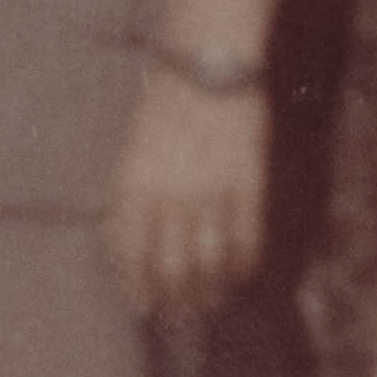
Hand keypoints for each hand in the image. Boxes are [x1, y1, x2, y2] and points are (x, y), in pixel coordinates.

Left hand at [108, 70, 266, 319]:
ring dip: (210, 289)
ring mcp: (211, 192)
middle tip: (180, 311)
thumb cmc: (165, 109)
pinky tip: (240, 272)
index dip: (136, 288)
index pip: (130, 255)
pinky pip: (245, 239)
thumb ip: (133, 202)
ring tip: (211, 299)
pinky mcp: (247, 184)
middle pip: (172, 269)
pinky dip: (243, 263)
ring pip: (210, 262)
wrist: (209, 65)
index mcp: (133, 186)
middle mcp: (170, 196)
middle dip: (175, 301)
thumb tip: (135, 253)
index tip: (142, 307)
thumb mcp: (133, 155)